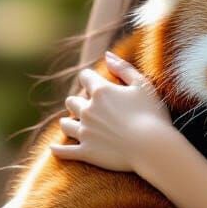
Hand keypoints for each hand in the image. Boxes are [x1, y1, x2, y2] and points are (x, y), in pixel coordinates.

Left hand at [49, 52, 173, 172]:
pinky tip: (53, 148)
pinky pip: (64, 151)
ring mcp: (85, 132)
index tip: (95, 82)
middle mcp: (88, 110)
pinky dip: (58, 150)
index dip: (90, 78)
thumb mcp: (142, 85)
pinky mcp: (86, 152)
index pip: (85, 77)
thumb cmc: (152, 114)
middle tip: (87, 106)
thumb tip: (107, 55)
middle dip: (78, 101)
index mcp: (101, 91)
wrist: (152, 147)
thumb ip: (123, 68)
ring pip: (65, 124)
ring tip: (71, 124)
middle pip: (72, 101)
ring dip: (68, 122)